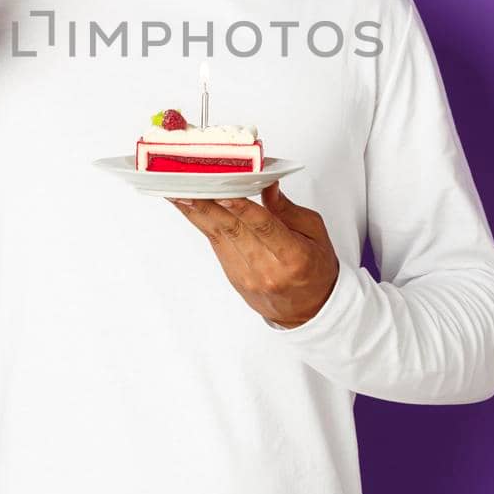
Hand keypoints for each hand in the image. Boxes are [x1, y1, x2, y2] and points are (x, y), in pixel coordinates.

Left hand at [167, 181, 339, 327]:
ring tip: (177, 191)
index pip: (264, 228)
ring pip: (219, 237)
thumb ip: (287, 208)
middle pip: (234, 231)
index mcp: (294, 256)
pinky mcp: (234, 277)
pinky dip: (201, 223)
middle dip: (208, 206)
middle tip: (188, 185)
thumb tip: (268, 184)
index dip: (242, 210)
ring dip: (196, 212)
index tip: (223, 193)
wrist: (309, 310)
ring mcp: (247, 276)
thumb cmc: (315, 268)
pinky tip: (188, 207)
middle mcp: (268, 269)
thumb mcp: (314, 232)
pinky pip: (215, 245)